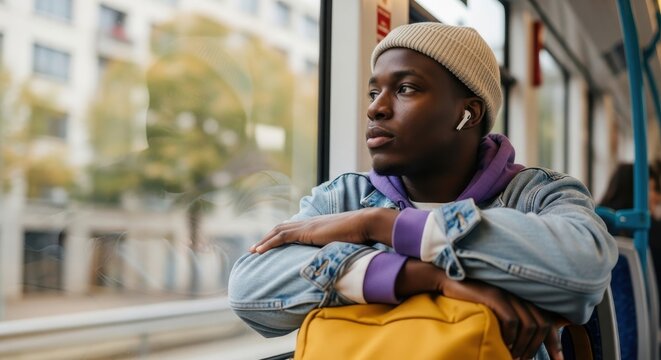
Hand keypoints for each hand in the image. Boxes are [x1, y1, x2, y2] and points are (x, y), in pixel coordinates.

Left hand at [249, 208, 397, 253]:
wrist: (365, 224)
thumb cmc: (361, 234)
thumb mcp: (346, 242)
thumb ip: (339, 247)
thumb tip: (342, 257)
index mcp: (317, 224)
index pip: (293, 228)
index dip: (281, 235)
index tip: (271, 243)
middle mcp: (309, 222)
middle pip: (281, 228)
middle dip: (267, 238)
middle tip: (255, 248)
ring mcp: (307, 226)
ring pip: (278, 231)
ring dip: (264, 241)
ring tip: (253, 251)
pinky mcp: (306, 232)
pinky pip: (282, 237)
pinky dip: (268, 243)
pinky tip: (259, 251)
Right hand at [439, 276, 565, 359]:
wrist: (447, 283)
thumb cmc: (469, 300)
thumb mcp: (494, 312)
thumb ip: (510, 321)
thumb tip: (524, 340)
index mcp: (521, 298)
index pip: (548, 320)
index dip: (555, 342)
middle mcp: (519, 294)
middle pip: (542, 324)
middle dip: (536, 348)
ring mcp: (508, 294)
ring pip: (530, 325)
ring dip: (523, 346)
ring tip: (513, 356)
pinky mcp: (495, 295)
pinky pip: (512, 320)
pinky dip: (511, 337)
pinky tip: (503, 345)